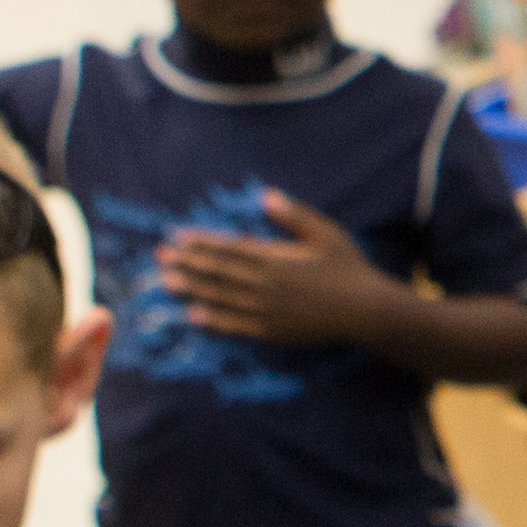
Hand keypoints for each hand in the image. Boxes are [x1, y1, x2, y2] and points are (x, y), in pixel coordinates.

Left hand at [157, 190, 401, 345]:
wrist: (366, 312)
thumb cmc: (348, 267)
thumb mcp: (326, 234)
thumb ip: (294, 215)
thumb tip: (265, 194)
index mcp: (276, 259)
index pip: (229, 248)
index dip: (200, 242)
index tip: (177, 235)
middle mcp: (266, 286)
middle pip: (218, 272)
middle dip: (187, 262)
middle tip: (160, 256)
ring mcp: (267, 311)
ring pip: (221, 298)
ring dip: (192, 289)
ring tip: (166, 281)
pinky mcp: (272, 332)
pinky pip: (236, 326)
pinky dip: (214, 320)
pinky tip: (194, 315)